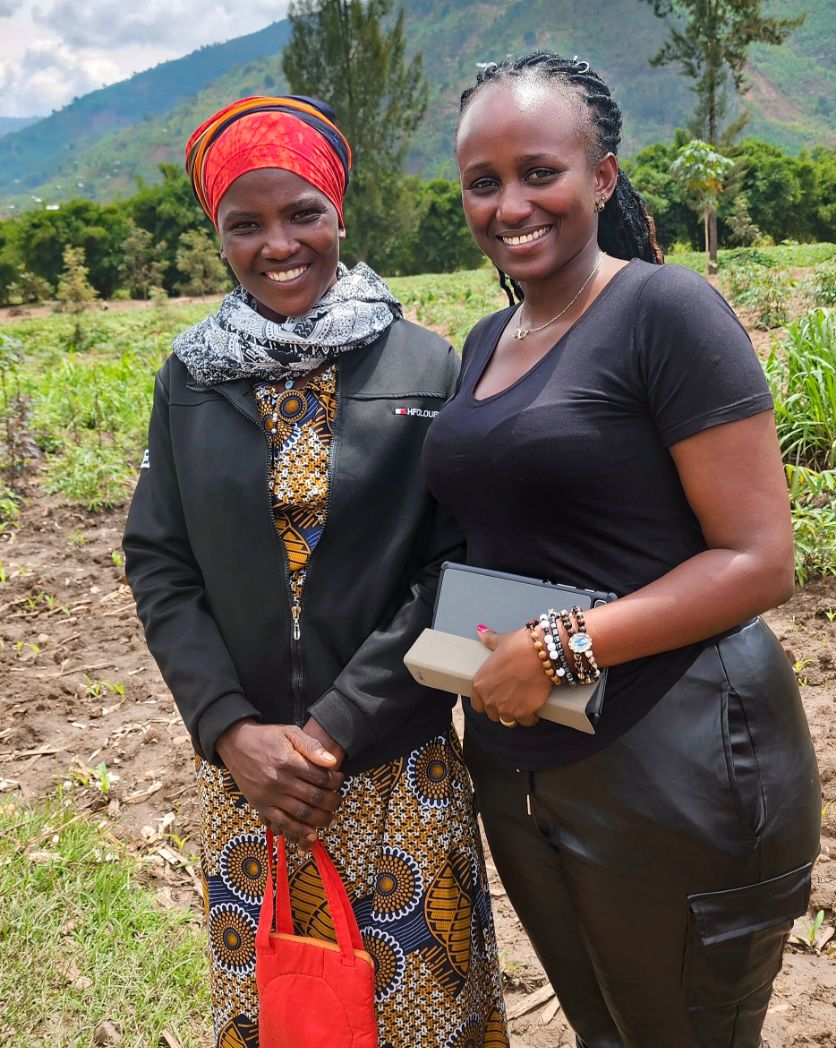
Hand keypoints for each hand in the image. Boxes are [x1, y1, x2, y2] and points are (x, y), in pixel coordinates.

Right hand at [216, 719, 343, 846]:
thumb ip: (312, 746)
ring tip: (332, 819)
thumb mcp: (290, 732)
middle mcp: (280, 781)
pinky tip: (312, 833)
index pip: (321, 777)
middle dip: (332, 802)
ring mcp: (269, 796)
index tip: (340, 780)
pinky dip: (298, 830)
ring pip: (302, 813)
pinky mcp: (260, 805)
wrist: (235, 744)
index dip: (335, 781)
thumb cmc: (266, 737)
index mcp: (289, 762)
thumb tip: (332, 762)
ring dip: (321, 819)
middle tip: (339, 801)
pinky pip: (282, 823)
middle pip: (314, 797)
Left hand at [471, 626, 549, 726]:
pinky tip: (534, 708)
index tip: (495, 697)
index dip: (486, 701)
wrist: (541, 653)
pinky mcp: (524, 713)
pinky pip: (526, 722)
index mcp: (479, 684)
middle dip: (501, 708)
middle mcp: (489, 699)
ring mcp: (506, 708)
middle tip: (512, 698)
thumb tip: (481, 631)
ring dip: (515, 714)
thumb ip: (489, 640)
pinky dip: (531, 717)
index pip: (476, 704)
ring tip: (523, 703)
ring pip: (508, 720)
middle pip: (492, 714)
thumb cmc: (519, 646)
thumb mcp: (501, 641)